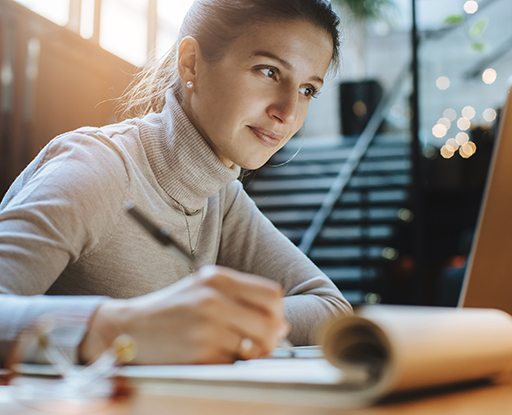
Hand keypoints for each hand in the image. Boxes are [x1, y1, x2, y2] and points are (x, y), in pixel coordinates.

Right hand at [80, 265, 288, 363]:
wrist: (127, 328)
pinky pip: (235, 364)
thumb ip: (241, 298)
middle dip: (273, 337)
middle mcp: (213, 299)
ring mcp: (206, 327)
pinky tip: (218, 357)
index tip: (272, 321)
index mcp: (217, 278)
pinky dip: (233, 364)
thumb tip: (280, 324)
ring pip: (258, 347)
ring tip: (239, 350)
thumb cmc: (170, 309)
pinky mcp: (199, 354)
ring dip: (255, 353)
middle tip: (261, 342)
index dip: (277, 312)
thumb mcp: (203, 289)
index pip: (271, 294)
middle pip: (271, 322)